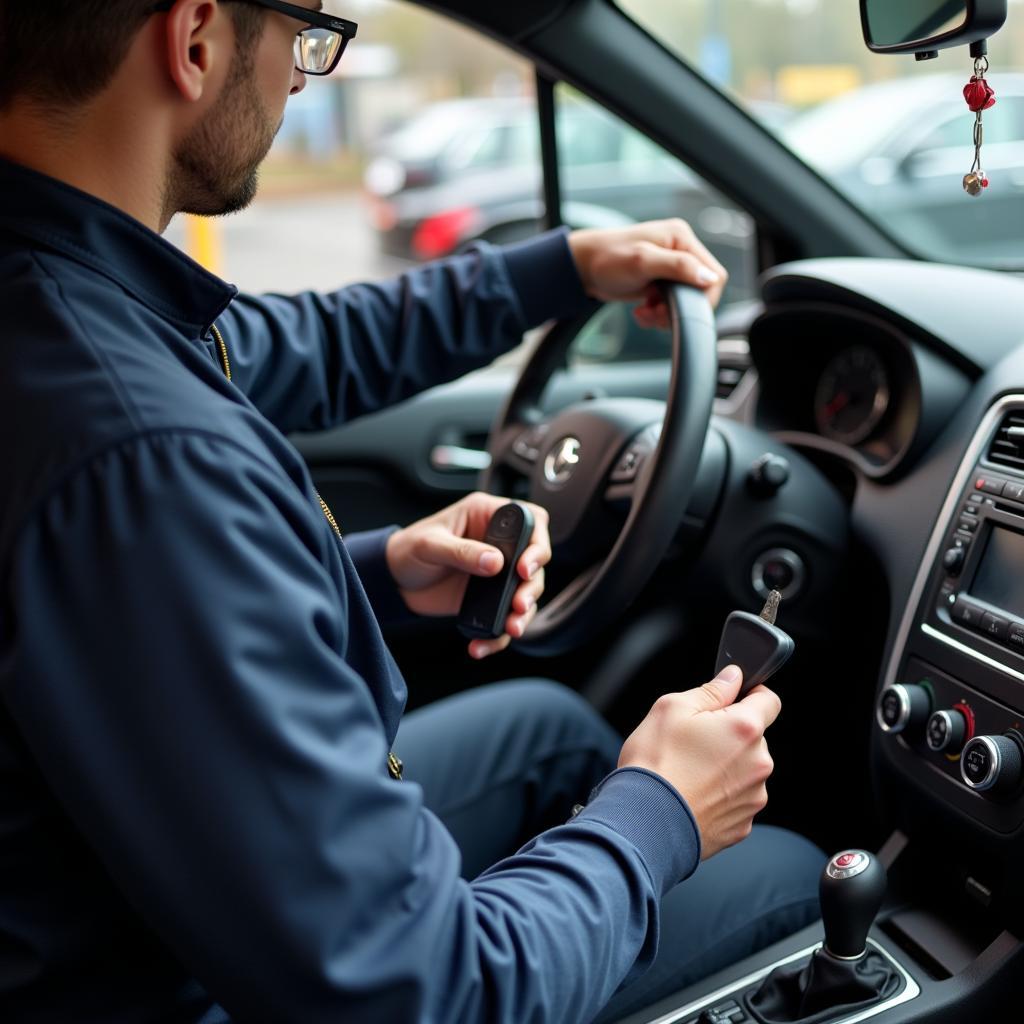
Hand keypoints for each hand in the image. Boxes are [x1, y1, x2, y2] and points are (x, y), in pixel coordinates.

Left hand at [385, 492, 550, 659]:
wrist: (393, 581)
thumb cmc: (408, 550)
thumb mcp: (430, 545)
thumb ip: (462, 551)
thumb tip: (495, 562)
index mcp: (488, 516)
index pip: (530, 521)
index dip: (536, 544)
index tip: (524, 568)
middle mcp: (499, 543)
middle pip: (535, 562)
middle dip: (532, 587)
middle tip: (519, 605)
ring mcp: (497, 572)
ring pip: (526, 592)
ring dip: (523, 614)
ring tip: (510, 628)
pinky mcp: (489, 597)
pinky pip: (504, 616)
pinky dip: (498, 634)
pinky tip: (482, 644)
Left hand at [568, 219, 727, 327]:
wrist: (583, 268)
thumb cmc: (607, 258)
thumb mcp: (643, 261)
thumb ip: (678, 267)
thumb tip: (709, 278)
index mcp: (681, 238)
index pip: (713, 273)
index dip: (702, 297)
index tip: (679, 308)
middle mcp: (680, 251)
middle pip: (701, 290)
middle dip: (680, 308)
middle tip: (656, 312)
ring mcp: (671, 267)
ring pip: (686, 301)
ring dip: (667, 314)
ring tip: (646, 311)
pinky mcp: (660, 282)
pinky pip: (672, 305)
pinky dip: (658, 314)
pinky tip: (642, 311)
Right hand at [617, 665, 778, 858]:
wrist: (643, 822)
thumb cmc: (655, 764)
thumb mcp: (672, 708)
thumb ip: (711, 690)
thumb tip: (733, 678)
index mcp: (745, 729)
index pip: (769, 700)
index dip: (750, 694)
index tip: (732, 699)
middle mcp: (758, 763)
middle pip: (754, 737)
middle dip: (729, 734)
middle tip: (693, 741)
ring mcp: (753, 797)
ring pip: (745, 769)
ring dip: (726, 766)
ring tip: (688, 771)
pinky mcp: (743, 824)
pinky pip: (736, 799)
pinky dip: (719, 794)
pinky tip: (692, 793)